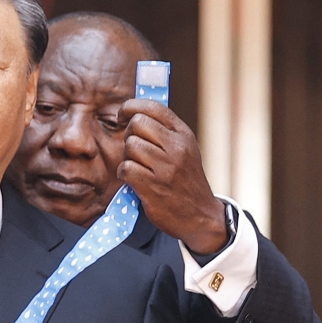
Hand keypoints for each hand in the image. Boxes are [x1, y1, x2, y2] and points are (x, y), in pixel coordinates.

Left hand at [115, 99, 226, 254]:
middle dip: (129, 135)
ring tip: (138, 167)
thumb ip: (164, 131)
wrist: (200, 215)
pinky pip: (125, 168)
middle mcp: (176, 148)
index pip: (153, 107)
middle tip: (134, 150)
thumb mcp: (184, 150)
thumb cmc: (185, 181)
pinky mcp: (152, 186)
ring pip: (130, 146)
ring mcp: (165, 167)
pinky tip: (134, 180)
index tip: (122, 116)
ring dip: (127, 157)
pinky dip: (124, 174)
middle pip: (137, 124)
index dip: (131, 107)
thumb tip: (135, 112)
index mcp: (183, 134)